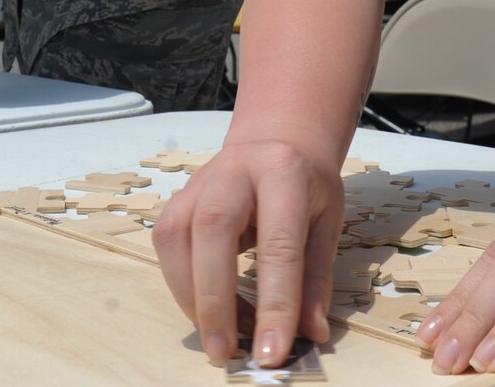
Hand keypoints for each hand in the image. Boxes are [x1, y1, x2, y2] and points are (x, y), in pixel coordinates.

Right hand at [153, 139, 344, 368]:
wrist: (275, 142)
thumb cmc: (305, 186)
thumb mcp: (326, 224)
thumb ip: (316, 279)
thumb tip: (310, 334)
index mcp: (283, 172)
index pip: (278, 244)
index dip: (276, 303)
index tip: (272, 352)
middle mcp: (234, 170)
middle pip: (212, 230)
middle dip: (215, 298)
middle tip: (225, 351)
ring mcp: (198, 181)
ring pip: (177, 237)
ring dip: (192, 296)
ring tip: (220, 336)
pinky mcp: (177, 198)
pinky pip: (167, 243)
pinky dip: (183, 284)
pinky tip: (207, 308)